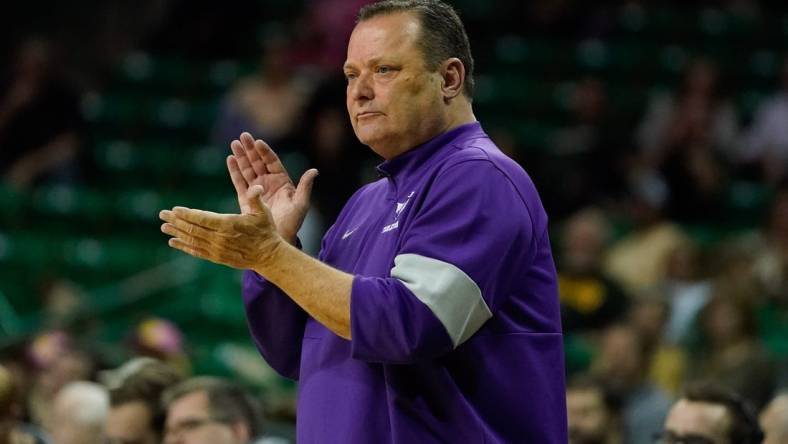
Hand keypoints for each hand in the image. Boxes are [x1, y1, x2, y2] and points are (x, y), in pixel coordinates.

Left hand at [160, 185, 281, 270]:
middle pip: (193, 229)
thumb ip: (256, 199)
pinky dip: (184, 246)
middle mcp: (219, 238)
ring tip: (164, 227)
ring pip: (192, 240)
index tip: (174, 209)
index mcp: (228, 225)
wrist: (268, 255)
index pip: (202, 218)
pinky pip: (196, 251)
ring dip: (177, 233)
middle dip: (176, 221)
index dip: (187, 214)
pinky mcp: (217, 258)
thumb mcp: (263, 212)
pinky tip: (173, 242)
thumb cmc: (265, 231)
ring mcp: (217, 250)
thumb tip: (257, 187)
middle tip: (162, 214)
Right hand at [228, 132, 317, 242]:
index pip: (272, 162)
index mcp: (281, 182)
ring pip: (247, 169)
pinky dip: (234, 171)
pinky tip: (230, 159)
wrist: (277, 239)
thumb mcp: (301, 204)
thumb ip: (305, 187)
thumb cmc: (292, 223)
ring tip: (234, 143)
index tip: (258, 142)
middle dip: (250, 149)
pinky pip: (239, 182)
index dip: (265, 152)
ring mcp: (257, 190)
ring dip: (241, 156)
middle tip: (243, 136)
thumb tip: (314, 170)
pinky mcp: (246, 199)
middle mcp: (268, 183)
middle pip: (258, 162)